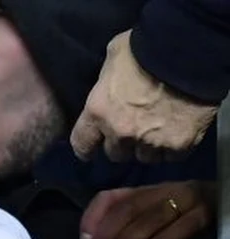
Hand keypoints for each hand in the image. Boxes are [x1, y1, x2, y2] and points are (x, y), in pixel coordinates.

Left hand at [71, 31, 218, 161]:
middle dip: (123, 144)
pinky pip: (172, 156)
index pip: (82, 144)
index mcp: (99, 112)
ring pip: (145, 157)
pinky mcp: (178, 144)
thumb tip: (110, 84)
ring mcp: (150, 141)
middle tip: (135, 128)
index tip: (92, 148)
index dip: (87, 147)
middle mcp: (121, 132)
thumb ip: (107, 80)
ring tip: (159, 129)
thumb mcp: (114, 57)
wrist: (191, 51)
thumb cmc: (148, 47)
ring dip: (150, 147)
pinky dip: (175, 147)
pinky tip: (179, 131)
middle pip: (116, 154)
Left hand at [79, 181, 213, 238]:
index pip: (108, 198)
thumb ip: (121, 226)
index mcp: (142, 191)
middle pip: (126, 209)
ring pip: (153, 215)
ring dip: (129, 238)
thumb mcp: (147, 216)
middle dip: (105, 236)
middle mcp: (161, 190)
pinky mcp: (207, 211)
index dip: (91, 219)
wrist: (225, 200)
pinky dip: (168, 237)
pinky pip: (187, 223)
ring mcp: (185, 199)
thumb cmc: (179, 216)